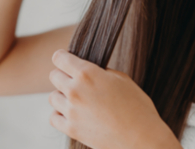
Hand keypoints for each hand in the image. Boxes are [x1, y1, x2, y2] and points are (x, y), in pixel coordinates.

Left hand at [48, 49, 178, 148]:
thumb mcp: (123, 79)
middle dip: (63, 75)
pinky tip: (73, 112)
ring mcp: (71, 111)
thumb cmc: (137, 106)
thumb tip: (91, 71)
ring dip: (62, 95)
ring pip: (52, 97)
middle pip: (54, 76)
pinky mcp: (71, 129)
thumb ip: (102, 72)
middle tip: (76, 80)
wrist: (141, 137)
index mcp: (88, 74)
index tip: (66, 60)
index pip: (60, 58)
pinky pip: (54, 117)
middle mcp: (75, 90)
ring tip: (78, 98)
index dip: (63, 57)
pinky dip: (60, 114)